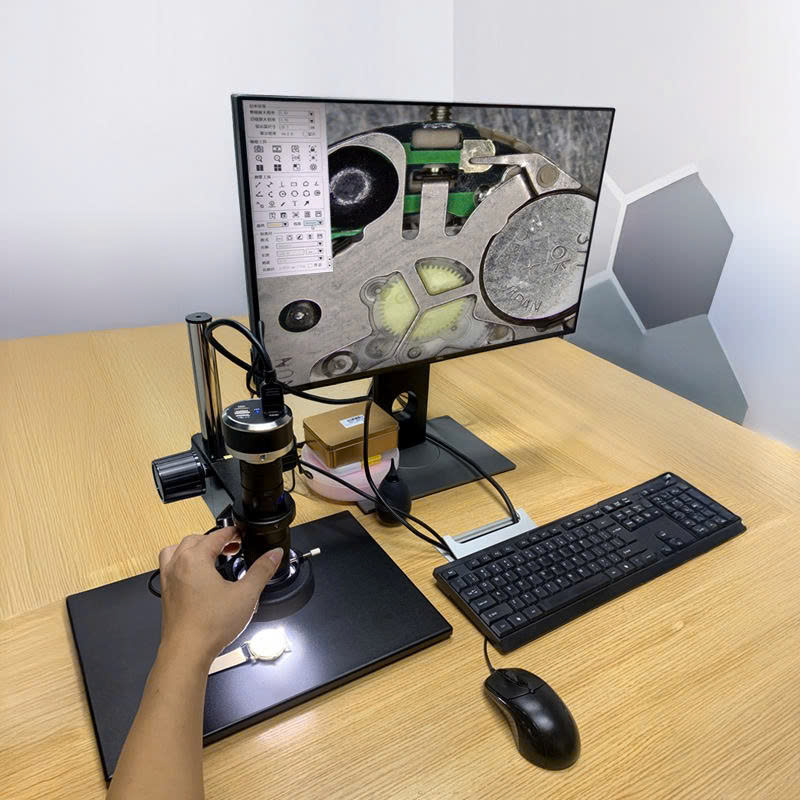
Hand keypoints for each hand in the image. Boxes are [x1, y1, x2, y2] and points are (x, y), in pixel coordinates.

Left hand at [157, 527, 281, 666]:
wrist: (187, 652)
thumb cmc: (210, 625)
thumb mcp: (246, 594)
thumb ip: (262, 571)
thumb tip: (274, 555)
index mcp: (195, 559)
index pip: (216, 535)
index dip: (232, 532)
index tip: (241, 533)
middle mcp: (177, 565)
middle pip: (195, 539)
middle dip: (215, 539)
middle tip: (233, 546)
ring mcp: (168, 580)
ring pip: (177, 551)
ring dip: (194, 548)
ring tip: (211, 555)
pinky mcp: (166, 594)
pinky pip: (171, 567)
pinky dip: (184, 563)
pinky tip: (198, 576)